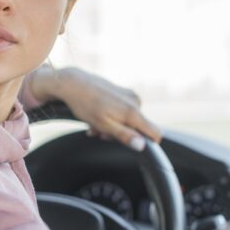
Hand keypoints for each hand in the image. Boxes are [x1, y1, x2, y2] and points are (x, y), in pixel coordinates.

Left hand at [29, 66, 161, 150]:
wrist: (73, 83)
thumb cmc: (86, 104)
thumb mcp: (103, 125)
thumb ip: (124, 136)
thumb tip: (141, 145)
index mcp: (133, 112)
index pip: (155, 132)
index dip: (147, 143)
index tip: (130, 144)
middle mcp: (136, 101)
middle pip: (138, 128)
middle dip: (120, 133)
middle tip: (100, 132)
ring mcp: (129, 95)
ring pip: (128, 119)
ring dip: (113, 125)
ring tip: (95, 123)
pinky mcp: (122, 91)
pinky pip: (123, 109)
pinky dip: (111, 115)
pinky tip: (97, 114)